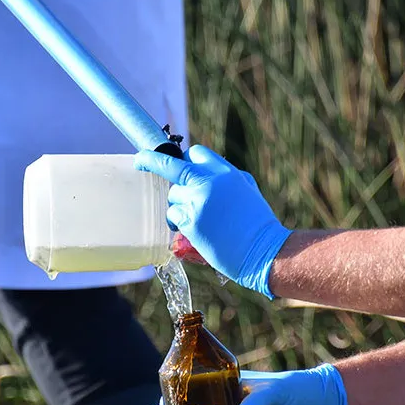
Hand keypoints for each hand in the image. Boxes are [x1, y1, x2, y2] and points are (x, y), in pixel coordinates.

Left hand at [133, 145, 291, 298]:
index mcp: (227, 173)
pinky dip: (179, 223)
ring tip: (196, 221)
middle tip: (140, 160)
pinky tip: (193, 231)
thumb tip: (204, 175)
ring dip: (178, 206)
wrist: (265, 251)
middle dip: (152, 161)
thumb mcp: (247, 191)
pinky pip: (173, 215)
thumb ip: (225, 180)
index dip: (184, 158)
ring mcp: (198, 200)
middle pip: (172, 166)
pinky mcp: (191, 221)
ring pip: (173, 195)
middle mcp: (210, 182)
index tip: (173, 160)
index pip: (196, 153)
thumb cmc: (258, 225)